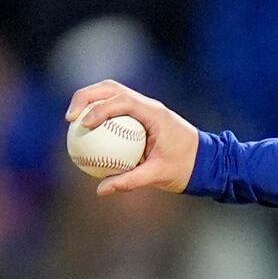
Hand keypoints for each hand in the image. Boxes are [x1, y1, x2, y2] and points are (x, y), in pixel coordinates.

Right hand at [65, 80, 198, 195]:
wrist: (207, 161)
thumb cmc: (187, 167)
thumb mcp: (160, 175)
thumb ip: (131, 181)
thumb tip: (101, 190)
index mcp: (156, 113)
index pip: (122, 101)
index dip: (99, 109)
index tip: (83, 125)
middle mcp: (149, 105)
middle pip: (110, 88)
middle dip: (86, 97)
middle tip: (70, 118)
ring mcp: (144, 108)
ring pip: (111, 94)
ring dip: (89, 101)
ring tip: (72, 121)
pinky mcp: (140, 116)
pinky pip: (115, 110)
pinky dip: (98, 114)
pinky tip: (84, 133)